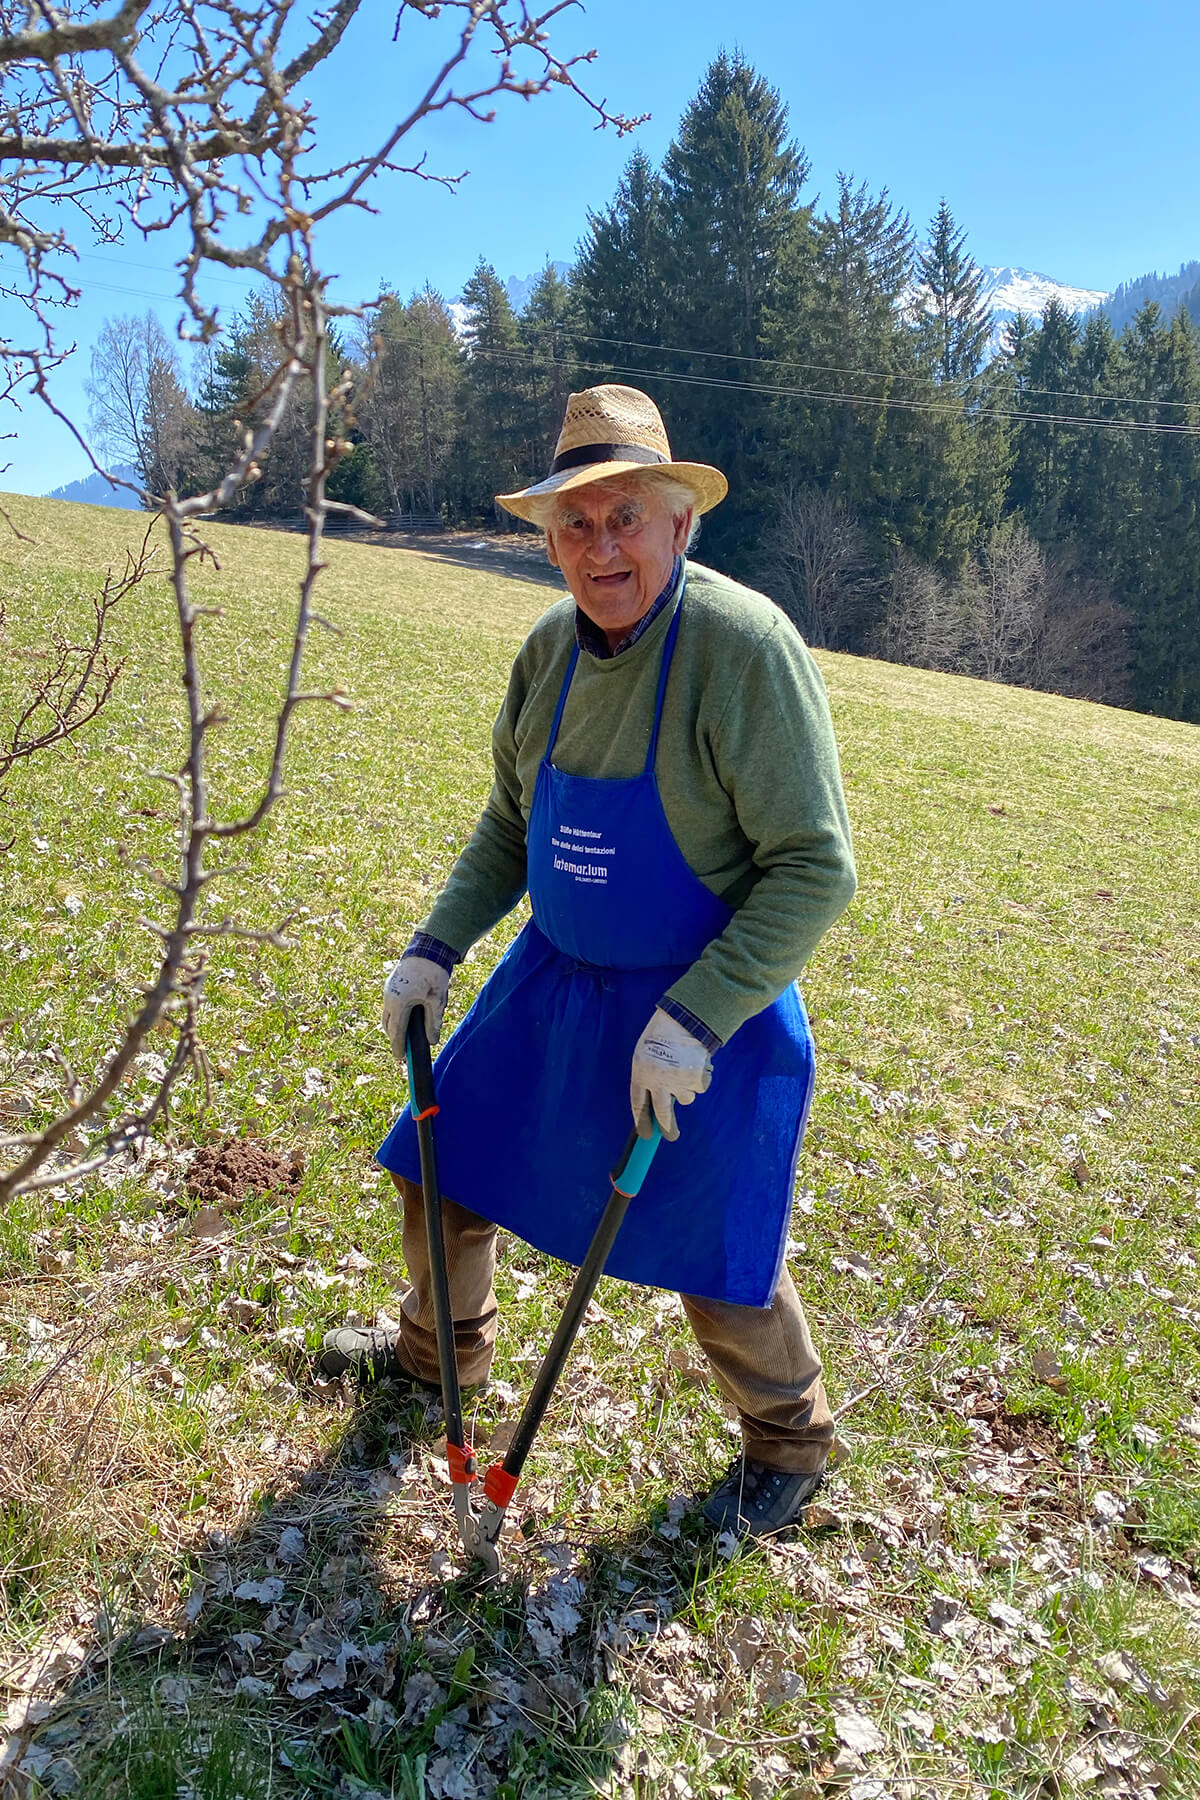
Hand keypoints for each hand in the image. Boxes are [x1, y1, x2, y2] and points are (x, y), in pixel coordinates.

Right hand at [381, 955, 449, 1060]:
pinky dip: (395, 1015)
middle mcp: (389, 998)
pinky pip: (390, 1005)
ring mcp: (388, 990)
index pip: (396, 1032)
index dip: (398, 1046)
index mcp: (399, 1004)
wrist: (427, 949)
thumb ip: (433, 1023)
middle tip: (404, 1048)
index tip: (400, 1058)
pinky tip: (406, 1017)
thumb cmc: (433, 974)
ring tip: (406, 1034)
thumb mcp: (436, 1001)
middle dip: (395, 1038)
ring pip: (387, 1015)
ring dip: (394, 1026)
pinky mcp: (391, 985)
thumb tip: (432, 1041)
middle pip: (388, 1025)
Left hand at [630, 1008, 712, 1141]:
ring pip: (686, 1099)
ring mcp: (678, 1082)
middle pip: (663, 1114)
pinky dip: (700, 1079)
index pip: (638, 1105)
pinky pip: (700, 1087)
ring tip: (684, 1067)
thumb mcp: (645, 1054)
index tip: (646, 1135)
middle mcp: (658, 1081)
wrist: (685, 1018)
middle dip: (668, 1128)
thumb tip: (657, 1102)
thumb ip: (648, 1077)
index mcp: (640, 1073)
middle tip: (671, 1136)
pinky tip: (696, 1062)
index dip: (642, 1122)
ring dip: (686, 1089)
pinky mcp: (697, 1080)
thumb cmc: (662, 1033)